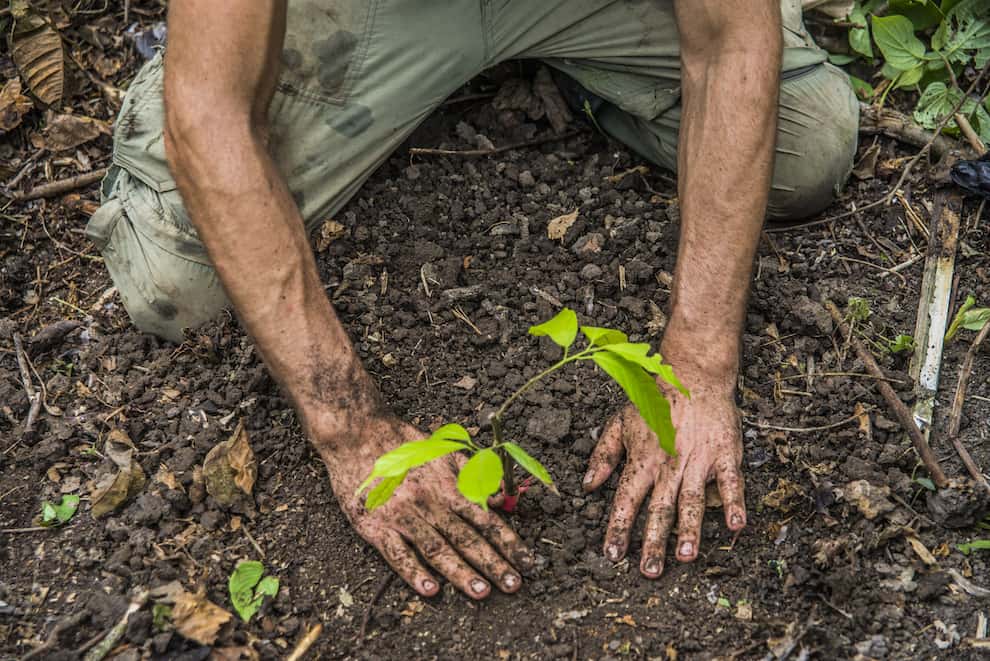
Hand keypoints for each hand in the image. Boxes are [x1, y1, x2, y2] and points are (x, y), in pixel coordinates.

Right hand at [311, 411, 533, 598]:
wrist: (357, 433)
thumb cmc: (403, 443)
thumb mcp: (444, 452)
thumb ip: (473, 476)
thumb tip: (501, 500)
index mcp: (447, 487)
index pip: (486, 519)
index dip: (510, 542)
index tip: (529, 561)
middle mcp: (429, 503)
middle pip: (467, 538)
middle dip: (494, 563)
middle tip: (514, 585)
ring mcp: (402, 516)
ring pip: (437, 549)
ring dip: (461, 573)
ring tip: (482, 592)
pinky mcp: (375, 527)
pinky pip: (397, 554)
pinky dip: (414, 573)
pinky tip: (430, 590)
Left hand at [582, 370, 744, 577]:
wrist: (692, 374)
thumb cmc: (654, 401)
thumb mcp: (619, 423)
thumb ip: (603, 455)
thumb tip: (587, 485)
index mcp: (642, 460)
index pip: (625, 500)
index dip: (617, 529)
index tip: (611, 555)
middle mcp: (668, 464)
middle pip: (659, 509)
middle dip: (653, 543)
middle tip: (649, 572)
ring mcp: (698, 460)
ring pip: (692, 500)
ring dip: (690, 530)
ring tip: (686, 556)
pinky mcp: (725, 454)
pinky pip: (730, 482)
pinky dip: (734, 503)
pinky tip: (736, 525)